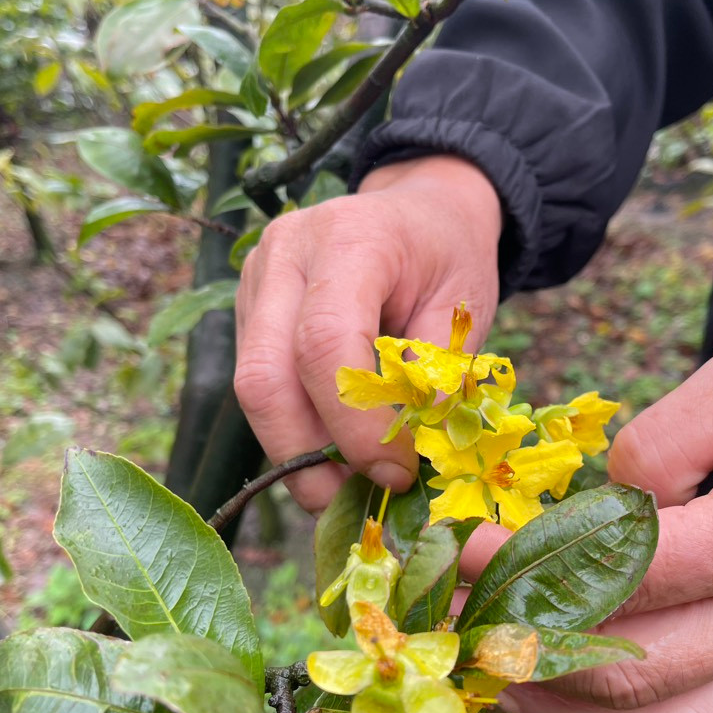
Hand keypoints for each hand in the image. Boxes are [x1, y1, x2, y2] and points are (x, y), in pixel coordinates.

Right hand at [235, 155, 502, 513]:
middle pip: (265, 376)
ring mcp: (256, 280)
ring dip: (295, 450)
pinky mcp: (248, 309)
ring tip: (345, 486)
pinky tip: (330, 451)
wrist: (418, 208)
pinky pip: (260, 383)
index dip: (354, 425)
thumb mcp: (465, 304)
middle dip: (306, 454)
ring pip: (253, 388)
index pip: (326, 344)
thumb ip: (436, 374)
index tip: (395, 473)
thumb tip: (412, 452)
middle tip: (352, 503)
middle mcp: (285, 253)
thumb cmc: (446, 254)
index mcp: (349, 238)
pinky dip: (292, 427)